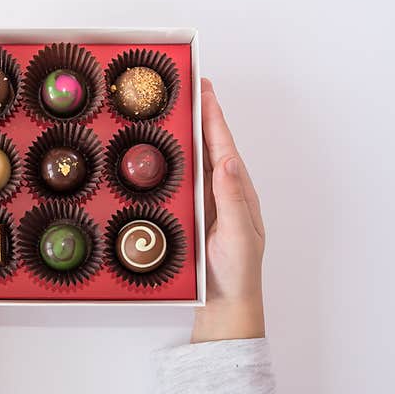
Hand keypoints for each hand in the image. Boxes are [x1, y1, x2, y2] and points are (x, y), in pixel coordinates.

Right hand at [192, 78, 265, 342]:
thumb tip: (228, 159)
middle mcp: (220, 192)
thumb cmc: (237, 275)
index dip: (212, 114)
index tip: (202, 86)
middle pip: (206, 146)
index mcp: (237, 191)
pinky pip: (176, 184)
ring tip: (166, 110)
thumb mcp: (239, 236)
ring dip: (179, 135)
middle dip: (195, 115)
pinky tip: (155, 155)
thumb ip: (232, 199)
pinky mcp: (186, 217)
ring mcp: (203, 204)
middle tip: (180, 87)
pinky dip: (168, 163)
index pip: (223, 145)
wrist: (223, 307)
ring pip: (189, 162)